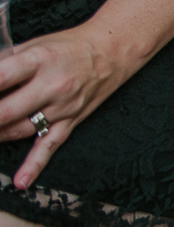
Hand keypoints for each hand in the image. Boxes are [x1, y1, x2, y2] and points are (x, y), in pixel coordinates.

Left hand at [0, 28, 123, 189]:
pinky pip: (50, 146)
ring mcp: (63, 107)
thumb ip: (4, 63)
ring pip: (19, 130)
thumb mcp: (32, 45)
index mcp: (38, 60)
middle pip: (5, 111)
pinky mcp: (70, 121)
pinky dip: (34, 165)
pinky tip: (20, 181)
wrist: (111, 53)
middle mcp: (51, 86)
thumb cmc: (68, 48)